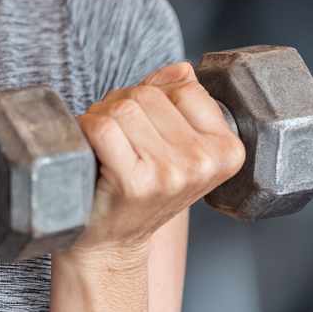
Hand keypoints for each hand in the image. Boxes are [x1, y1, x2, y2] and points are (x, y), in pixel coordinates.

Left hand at [73, 61, 244, 254]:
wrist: (113, 242)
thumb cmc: (142, 188)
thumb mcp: (175, 145)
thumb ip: (179, 100)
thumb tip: (183, 68)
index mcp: (226, 151)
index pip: (185, 87)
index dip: (155, 96)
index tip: (148, 126)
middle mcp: (202, 163)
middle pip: (147, 95)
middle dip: (122, 105)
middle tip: (120, 139)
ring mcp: (170, 174)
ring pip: (122, 107)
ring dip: (102, 116)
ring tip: (107, 147)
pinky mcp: (134, 182)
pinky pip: (101, 126)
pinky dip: (86, 128)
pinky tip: (92, 151)